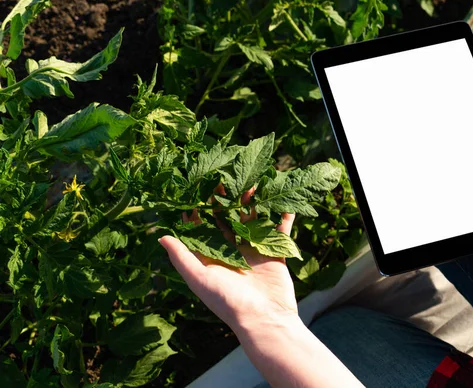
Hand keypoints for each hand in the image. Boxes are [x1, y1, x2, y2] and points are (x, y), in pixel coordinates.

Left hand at [158, 188, 298, 334]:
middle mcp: (232, 251)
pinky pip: (280, 232)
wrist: (264, 319)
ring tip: (254, 184)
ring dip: (254, 203)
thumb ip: (182, 256)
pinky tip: (287, 204)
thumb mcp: (199, 278)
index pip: (202, 228)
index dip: (198, 210)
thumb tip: (160, 235)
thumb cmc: (227, 301)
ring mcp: (254, 251)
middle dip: (226, 200)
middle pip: (227, 219)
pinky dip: (285, 219)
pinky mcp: (275, 254)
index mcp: (213, 257)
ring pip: (253, 220)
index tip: (195, 188)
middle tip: (224, 179)